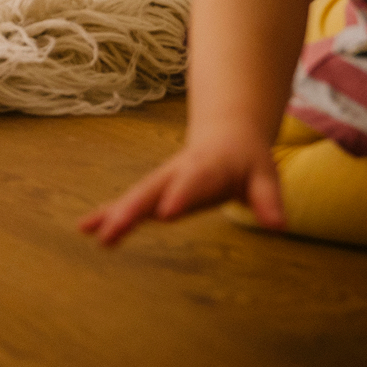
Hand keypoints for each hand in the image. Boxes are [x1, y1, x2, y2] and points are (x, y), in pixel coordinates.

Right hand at [78, 135, 284, 246]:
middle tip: (112, 230)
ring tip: (90, 232)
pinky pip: (130, 204)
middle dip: (131, 210)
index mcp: (206, 167)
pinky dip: (108, 214)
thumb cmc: (248, 160)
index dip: (179, 197)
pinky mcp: (154, 192)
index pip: (192, 184)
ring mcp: (162, 181)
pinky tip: (87, 230)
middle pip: (151, 191)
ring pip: (135, 197)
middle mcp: (177, 173)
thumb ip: (268, 200)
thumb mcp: (265, 175)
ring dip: (113, 214)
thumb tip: (278, 226)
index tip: (165, 214)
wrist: (226, 134)